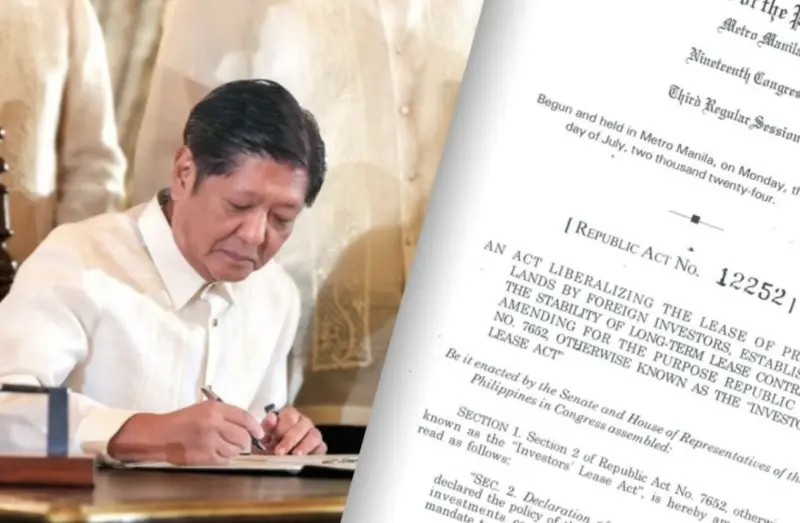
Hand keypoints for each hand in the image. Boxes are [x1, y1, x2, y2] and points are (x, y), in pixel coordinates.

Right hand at [107, 401, 263, 464]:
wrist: (160, 435)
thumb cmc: (181, 421)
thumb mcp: (203, 409)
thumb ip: (224, 415)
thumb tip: (246, 425)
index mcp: (214, 409)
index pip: (243, 417)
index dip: (255, 426)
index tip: (259, 432)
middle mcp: (214, 424)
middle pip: (243, 436)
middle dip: (246, 441)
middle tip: (243, 443)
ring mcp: (210, 441)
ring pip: (236, 450)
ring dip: (235, 450)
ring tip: (226, 447)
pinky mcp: (205, 456)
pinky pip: (225, 459)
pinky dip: (225, 458)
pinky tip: (218, 453)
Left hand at [260, 407, 325, 455]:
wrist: (278, 457)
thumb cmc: (272, 443)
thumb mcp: (266, 435)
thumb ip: (267, 426)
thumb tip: (271, 418)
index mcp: (290, 416)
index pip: (290, 416)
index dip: (281, 428)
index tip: (273, 440)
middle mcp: (304, 422)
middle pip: (303, 426)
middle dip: (290, 440)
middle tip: (279, 452)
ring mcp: (314, 434)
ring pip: (314, 435)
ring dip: (304, 446)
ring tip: (295, 456)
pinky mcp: (320, 447)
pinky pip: (322, 448)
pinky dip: (314, 453)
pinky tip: (305, 460)